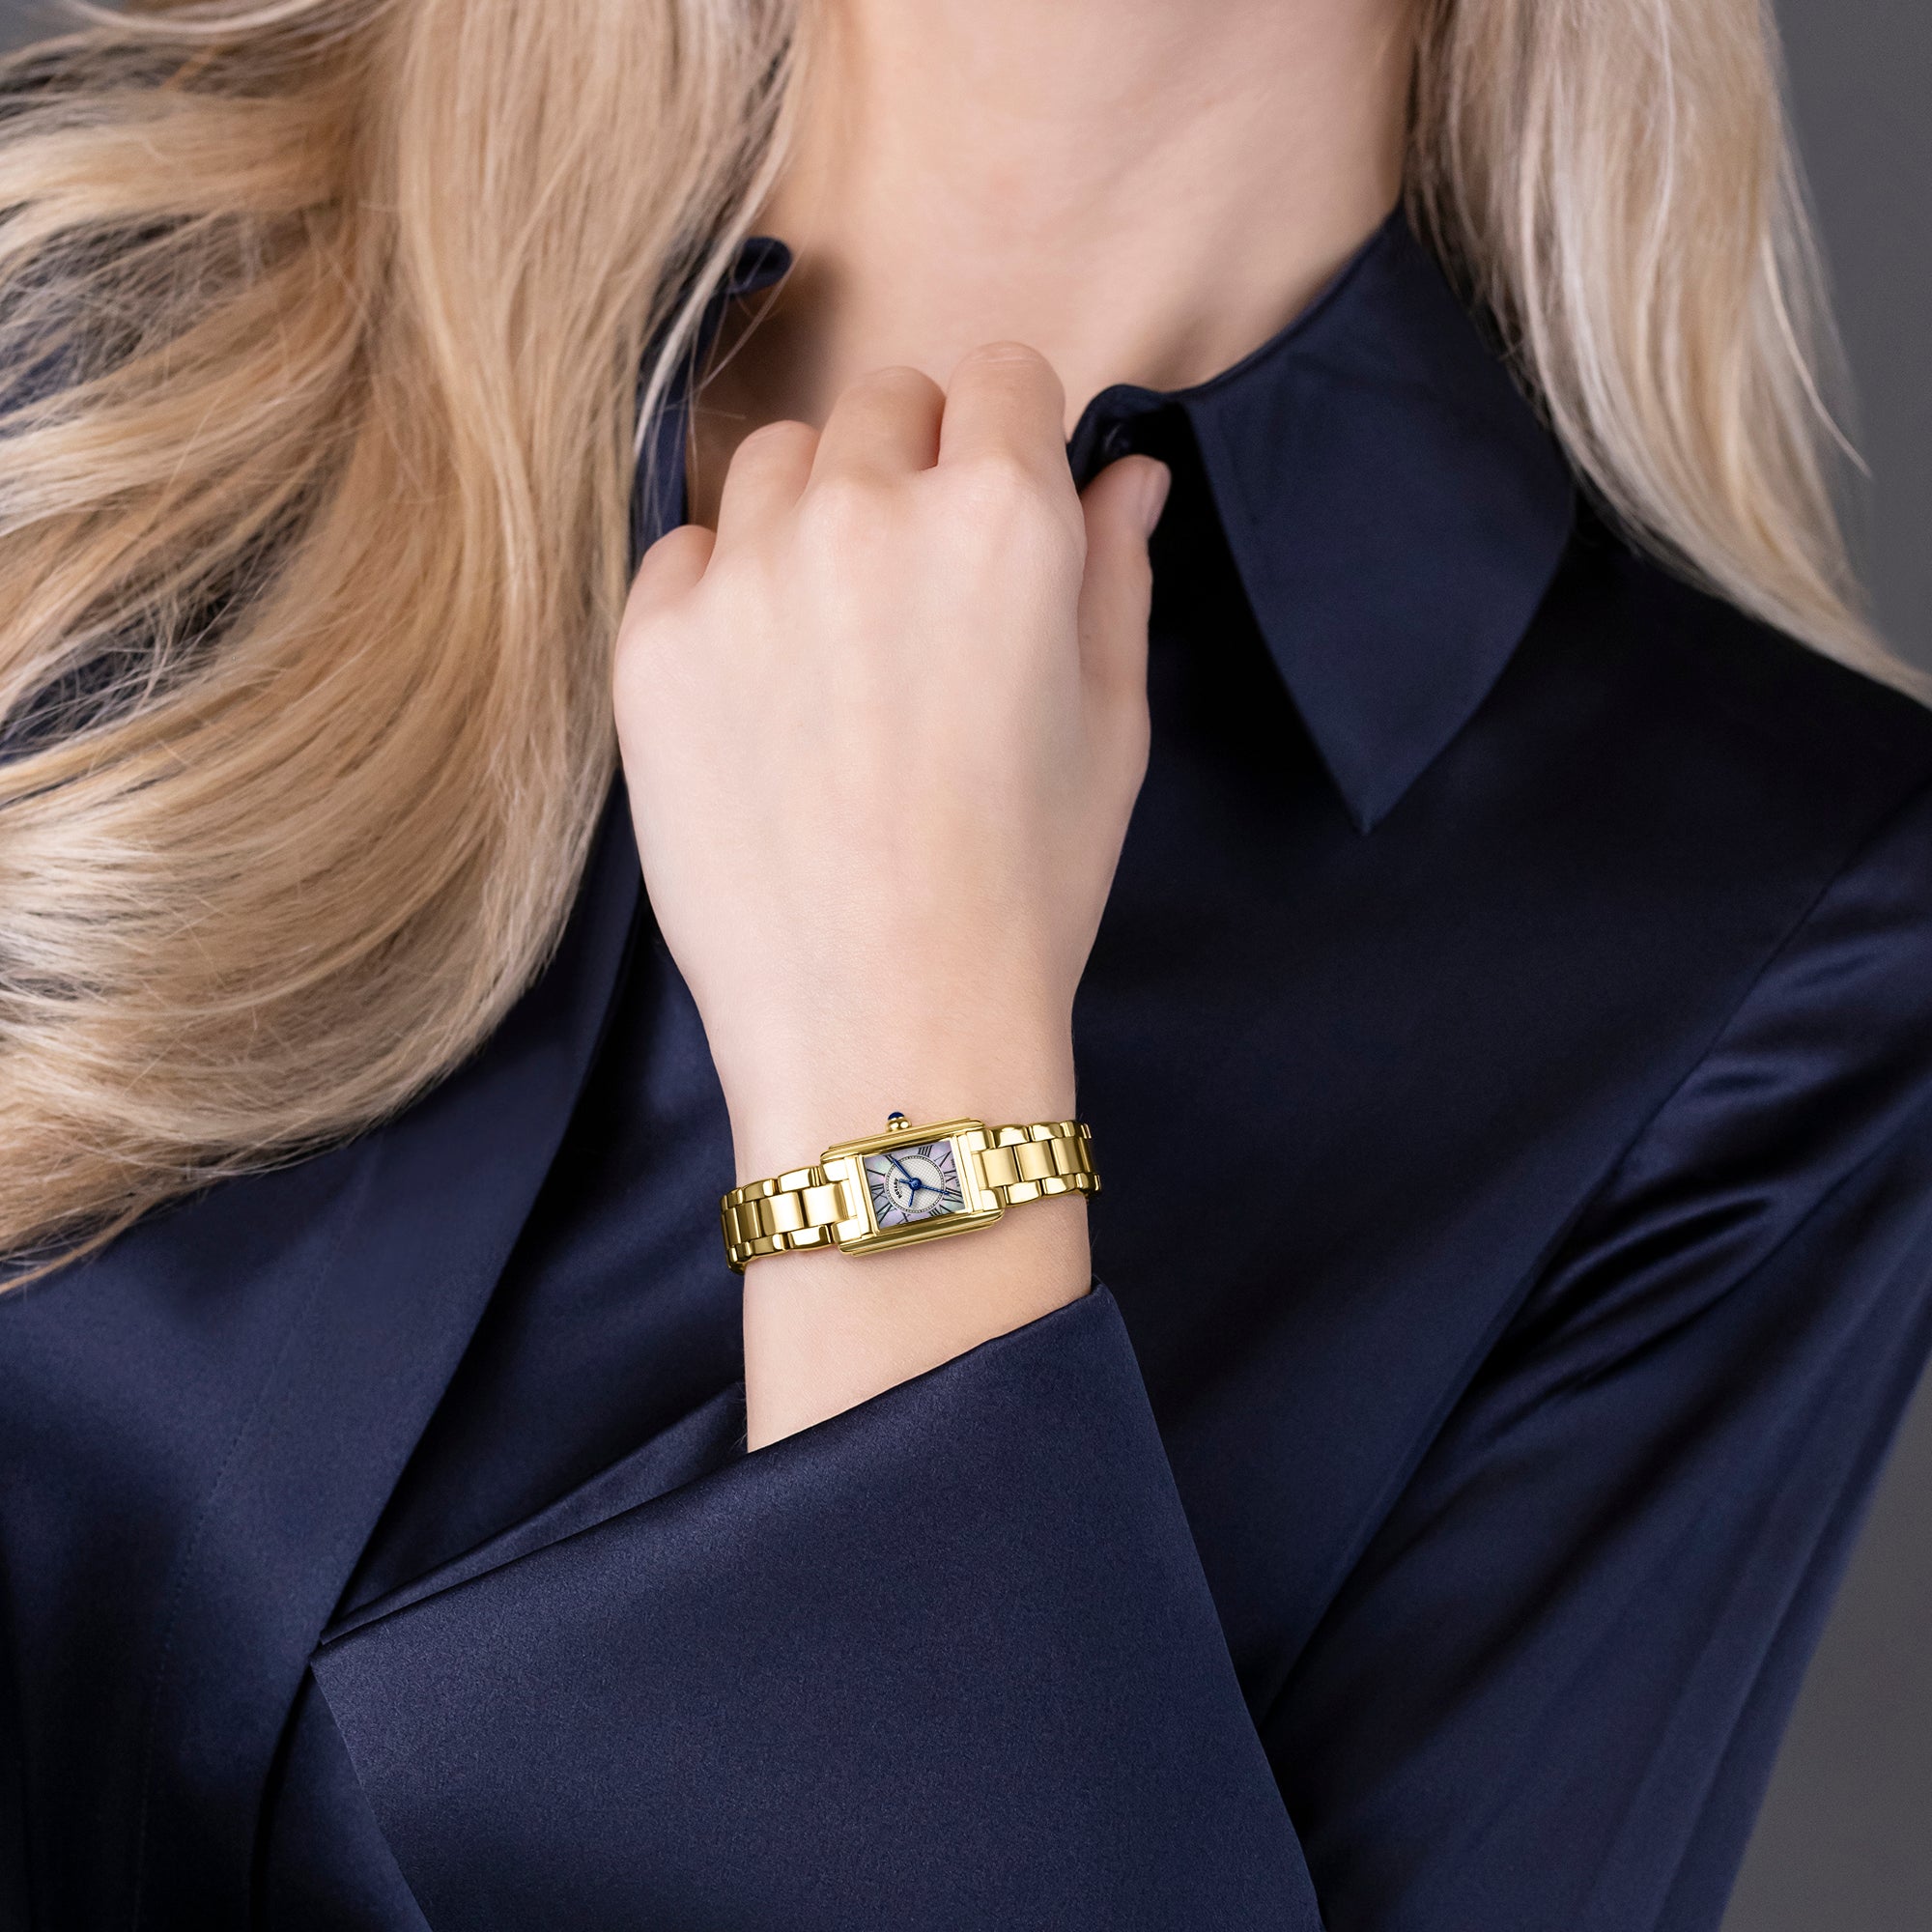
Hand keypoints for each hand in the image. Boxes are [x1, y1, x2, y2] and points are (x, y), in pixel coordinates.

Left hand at [614, 343, 1169, 1444]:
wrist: (886, 1028)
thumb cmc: (1023, 892)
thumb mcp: (1110, 732)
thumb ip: (1115, 576)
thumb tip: (1128, 474)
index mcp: (1003, 521)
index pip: (1000, 375)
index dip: (1008, 433)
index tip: (999, 492)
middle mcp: (867, 516)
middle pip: (883, 400)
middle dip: (912, 461)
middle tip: (919, 585)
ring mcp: (747, 575)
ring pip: (775, 461)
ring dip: (813, 512)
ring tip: (834, 640)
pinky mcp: (653, 644)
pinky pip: (684, 552)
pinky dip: (724, 590)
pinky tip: (761, 690)